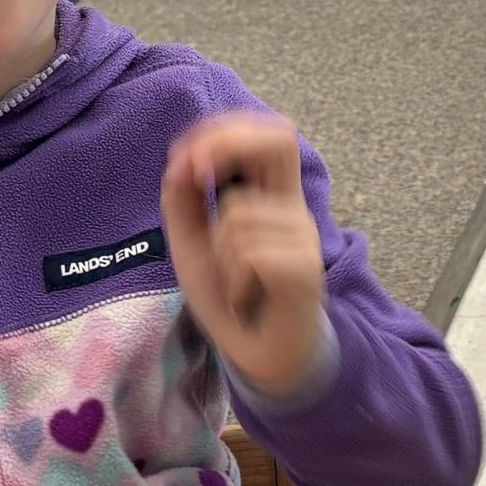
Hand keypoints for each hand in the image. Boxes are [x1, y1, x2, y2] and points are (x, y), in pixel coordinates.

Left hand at [162, 112, 329, 398]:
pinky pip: (249, 254)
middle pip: (280, 140)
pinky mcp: (305, 271)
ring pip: (237, 215)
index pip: (270, 134)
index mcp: (271, 195)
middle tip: (194, 173)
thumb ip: (182, 200)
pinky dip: (232, 280)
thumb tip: (180, 160)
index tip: (186, 153)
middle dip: (227, 144)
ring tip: (232, 281)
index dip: (227, 129)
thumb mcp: (192, 242)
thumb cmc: (231, 295)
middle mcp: (294, 209)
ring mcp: (304, 238)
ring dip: (218, 252)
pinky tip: (243, 298)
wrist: (261, 357)